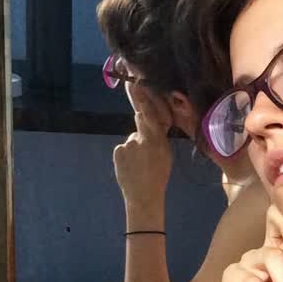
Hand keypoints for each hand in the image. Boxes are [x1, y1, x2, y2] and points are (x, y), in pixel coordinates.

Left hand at [112, 80, 173, 205]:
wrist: (143, 196)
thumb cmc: (158, 175)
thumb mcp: (165, 155)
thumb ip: (158, 137)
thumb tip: (153, 124)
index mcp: (157, 140)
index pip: (149, 115)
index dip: (142, 100)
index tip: (136, 85)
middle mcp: (141, 139)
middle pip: (140, 125)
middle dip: (143, 134)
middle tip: (146, 152)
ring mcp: (127, 145)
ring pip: (132, 140)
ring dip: (135, 148)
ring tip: (140, 164)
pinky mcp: (117, 151)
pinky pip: (123, 148)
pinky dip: (126, 155)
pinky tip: (131, 166)